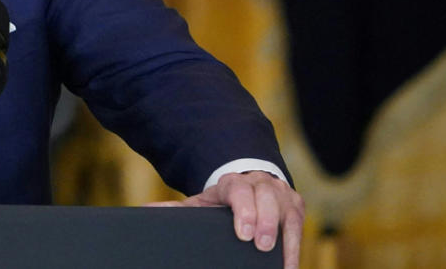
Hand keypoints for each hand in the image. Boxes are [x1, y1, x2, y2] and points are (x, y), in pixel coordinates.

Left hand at [148, 171, 303, 268]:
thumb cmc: (222, 202)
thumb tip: (146, 211)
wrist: (248, 185)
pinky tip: (288, 266)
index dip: (244, 210)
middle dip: (266, 221)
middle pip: (266, 197)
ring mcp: (281, 194)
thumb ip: (177, 209)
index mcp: (232, 184)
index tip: (243, 234)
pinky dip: (295, 247)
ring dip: (284, 234)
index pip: (239, 191)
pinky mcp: (296, 206)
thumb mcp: (201, 203)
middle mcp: (259, 184)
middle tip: (260, 245)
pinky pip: (299, 227)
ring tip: (278, 259)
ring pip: (287, 208)